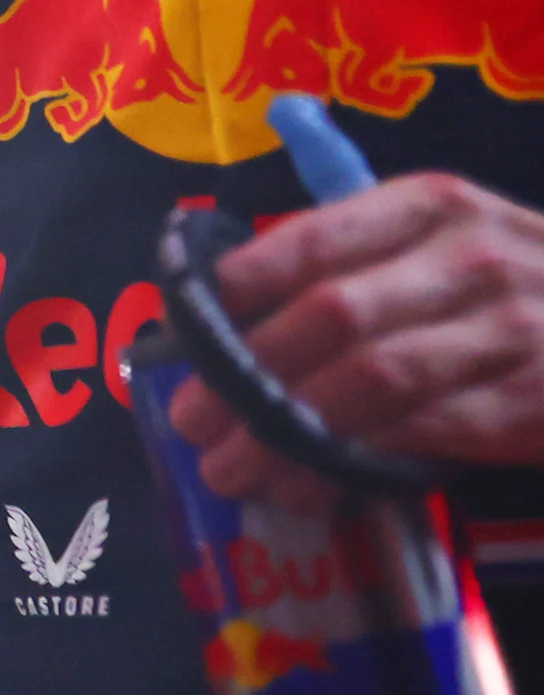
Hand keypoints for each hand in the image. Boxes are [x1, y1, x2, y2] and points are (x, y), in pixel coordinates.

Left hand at [168, 172, 543, 513]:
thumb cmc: (509, 284)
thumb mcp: (442, 240)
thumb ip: (348, 255)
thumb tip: (223, 300)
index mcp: (427, 206)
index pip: (313, 240)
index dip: (238, 289)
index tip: (185, 334)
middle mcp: (468, 259)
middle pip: (332, 315)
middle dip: (247, 374)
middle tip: (191, 420)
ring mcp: (506, 331)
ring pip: (371, 380)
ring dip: (287, 431)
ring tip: (231, 468)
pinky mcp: (527, 402)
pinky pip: (420, 435)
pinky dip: (350, 465)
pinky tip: (305, 488)